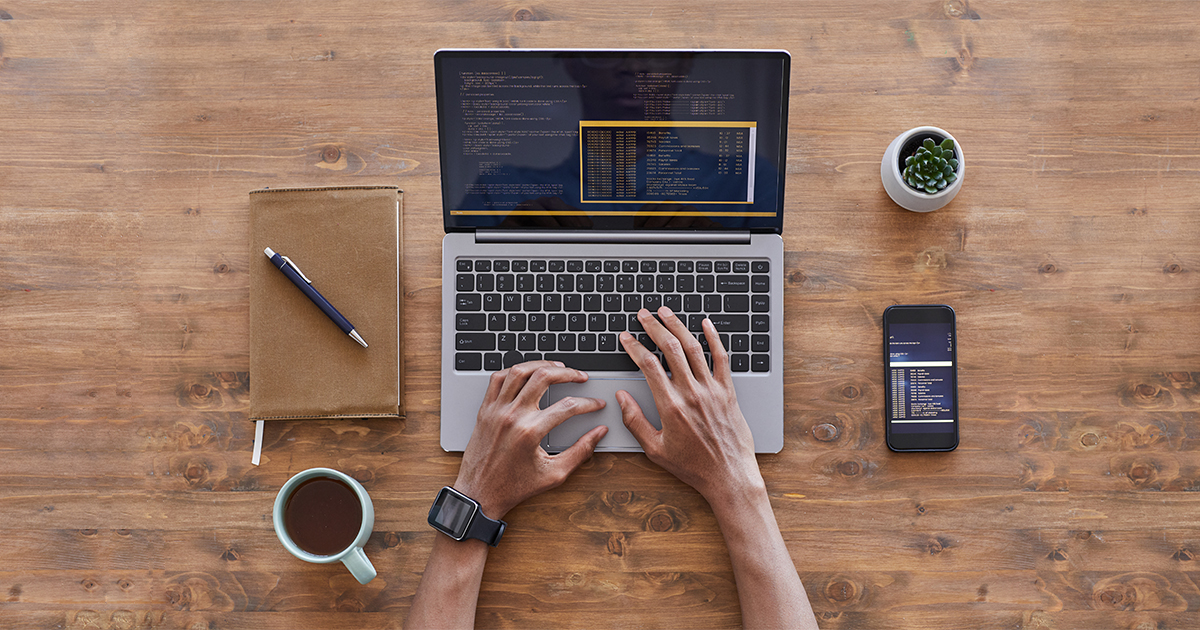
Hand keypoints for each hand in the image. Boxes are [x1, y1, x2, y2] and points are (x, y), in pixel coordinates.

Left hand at [454, 361, 608, 518]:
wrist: (479, 494)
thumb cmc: (514, 487)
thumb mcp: (554, 474)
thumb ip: (580, 452)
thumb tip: (598, 433)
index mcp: (530, 432)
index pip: (568, 406)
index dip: (588, 403)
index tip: (596, 404)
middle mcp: (512, 416)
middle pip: (544, 377)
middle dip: (568, 373)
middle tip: (580, 376)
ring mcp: (496, 411)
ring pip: (519, 371)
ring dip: (541, 365)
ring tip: (557, 367)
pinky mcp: (485, 410)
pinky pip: (498, 379)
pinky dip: (514, 371)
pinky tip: (527, 373)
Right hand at [617, 308, 762, 503]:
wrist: (728, 475)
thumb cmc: (692, 466)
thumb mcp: (654, 449)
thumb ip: (635, 421)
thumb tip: (622, 398)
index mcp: (671, 406)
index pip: (648, 365)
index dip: (634, 346)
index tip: (626, 338)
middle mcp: (692, 393)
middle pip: (670, 348)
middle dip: (654, 327)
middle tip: (644, 315)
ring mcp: (712, 390)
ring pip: (693, 347)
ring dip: (678, 326)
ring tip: (666, 313)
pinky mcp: (728, 391)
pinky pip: (721, 358)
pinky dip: (714, 338)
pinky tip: (706, 324)